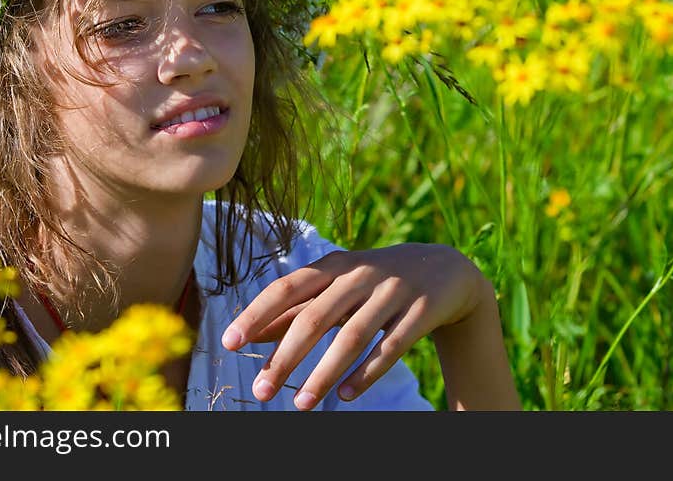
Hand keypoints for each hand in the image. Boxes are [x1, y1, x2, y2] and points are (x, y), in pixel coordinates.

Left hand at [220, 243, 498, 409]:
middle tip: (259, 392)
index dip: (257, 313)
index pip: (287, 287)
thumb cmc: (373, 281)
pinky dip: (366, 373)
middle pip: (315, 318)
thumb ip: (296, 308)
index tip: (229, 342)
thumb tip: (251, 334)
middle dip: (285, 358)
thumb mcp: (335, 287)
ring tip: (300, 406)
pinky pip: (391, 347)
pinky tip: (344, 396)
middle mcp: (360, 274)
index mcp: (333, 265)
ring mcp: (392, 291)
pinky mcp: (420, 311)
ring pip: (353, 337)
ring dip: (323, 374)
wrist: (443, 269)